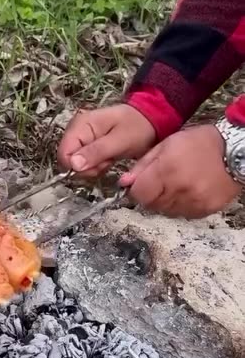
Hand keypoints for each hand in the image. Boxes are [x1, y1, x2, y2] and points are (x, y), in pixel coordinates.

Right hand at [57, 104, 156, 176]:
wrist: (149, 121)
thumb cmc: (137, 127)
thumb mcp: (119, 141)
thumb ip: (96, 152)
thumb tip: (73, 165)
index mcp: (80, 124)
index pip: (64, 154)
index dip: (79, 166)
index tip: (99, 164)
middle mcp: (76, 130)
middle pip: (68, 160)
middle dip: (88, 167)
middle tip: (107, 160)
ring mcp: (80, 137)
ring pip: (76, 164)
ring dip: (93, 166)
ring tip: (110, 158)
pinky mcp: (86, 144)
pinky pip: (84, 162)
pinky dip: (96, 165)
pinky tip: (108, 158)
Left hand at [120, 124, 239, 217]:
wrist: (234, 151)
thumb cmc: (199, 143)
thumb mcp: (166, 145)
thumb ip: (143, 165)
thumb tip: (124, 183)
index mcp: (167, 169)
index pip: (138, 194)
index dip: (136, 189)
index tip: (141, 183)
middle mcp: (180, 189)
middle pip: (150, 204)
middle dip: (151, 194)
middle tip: (162, 180)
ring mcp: (194, 202)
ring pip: (166, 211)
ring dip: (165, 201)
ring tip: (177, 183)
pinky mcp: (205, 210)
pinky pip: (183, 214)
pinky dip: (181, 205)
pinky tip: (189, 190)